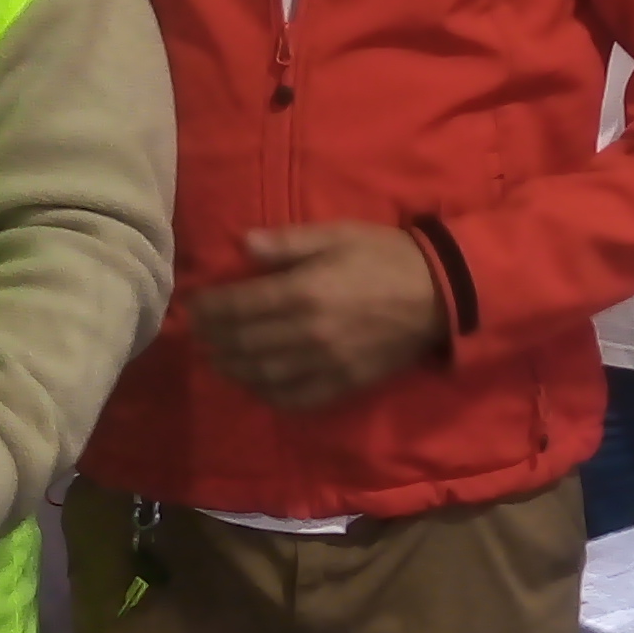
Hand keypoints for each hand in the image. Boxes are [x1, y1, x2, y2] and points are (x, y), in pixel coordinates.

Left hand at [191, 222, 447, 409]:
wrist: (440, 294)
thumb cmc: (386, 256)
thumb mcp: (338, 234)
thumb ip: (288, 243)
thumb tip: (243, 245)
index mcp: (303, 292)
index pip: (237, 307)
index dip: (208, 309)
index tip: (193, 307)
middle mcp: (307, 333)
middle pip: (243, 343)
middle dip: (213, 340)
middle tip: (198, 335)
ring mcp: (324, 364)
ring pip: (262, 375)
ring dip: (232, 369)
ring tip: (217, 360)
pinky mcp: (342, 384)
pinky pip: (295, 398)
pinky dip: (267, 395)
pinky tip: (255, 385)